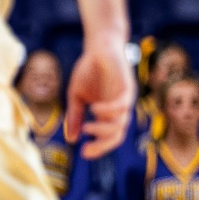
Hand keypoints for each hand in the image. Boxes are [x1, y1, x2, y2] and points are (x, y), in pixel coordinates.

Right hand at [66, 36, 133, 159]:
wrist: (99, 46)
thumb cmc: (89, 70)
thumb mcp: (76, 96)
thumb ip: (75, 116)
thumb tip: (71, 139)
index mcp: (109, 113)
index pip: (109, 137)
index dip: (99, 147)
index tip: (83, 153)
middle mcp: (120, 109)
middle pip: (117, 135)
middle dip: (103, 145)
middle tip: (86, 148)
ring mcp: (125, 99)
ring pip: (121, 122)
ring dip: (104, 129)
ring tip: (88, 127)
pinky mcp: (127, 87)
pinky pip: (122, 105)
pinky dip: (109, 110)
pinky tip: (94, 109)